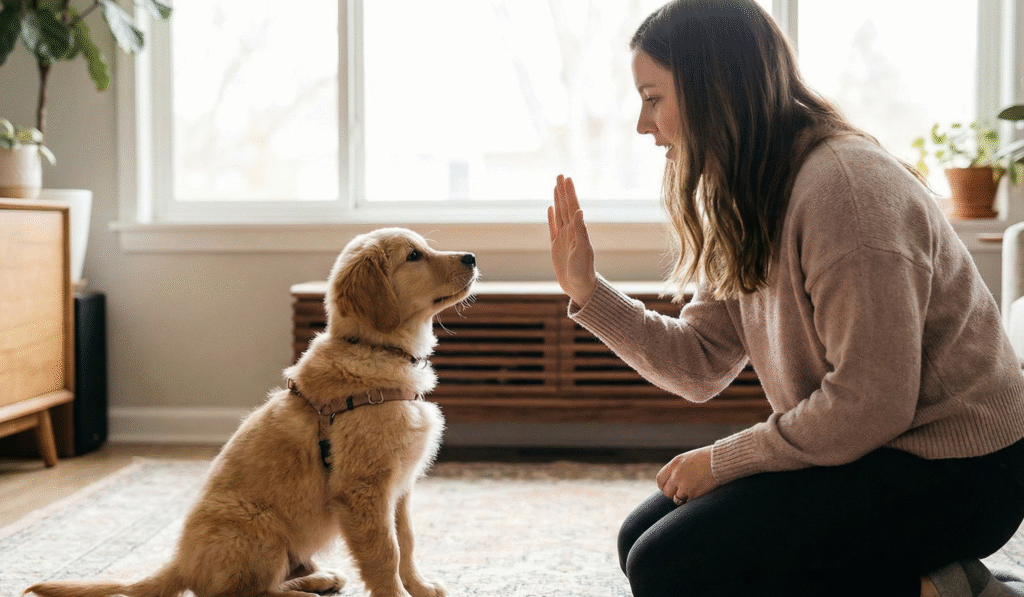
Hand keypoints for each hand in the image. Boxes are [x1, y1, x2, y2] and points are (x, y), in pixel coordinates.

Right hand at [547, 175, 597, 304]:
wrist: (580, 287)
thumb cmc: (583, 270)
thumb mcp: (582, 250)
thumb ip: (581, 231)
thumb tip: (579, 211)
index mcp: (577, 231)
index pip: (572, 207)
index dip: (569, 193)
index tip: (566, 178)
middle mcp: (571, 231)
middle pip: (565, 207)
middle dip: (563, 191)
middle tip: (560, 175)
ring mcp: (563, 238)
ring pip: (559, 214)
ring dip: (558, 200)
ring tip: (556, 187)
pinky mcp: (556, 246)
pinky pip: (553, 227)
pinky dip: (551, 217)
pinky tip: (551, 208)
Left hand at [656, 446, 719, 504]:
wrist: (722, 461)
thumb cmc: (708, 458)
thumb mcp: (688, 459)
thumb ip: (678, 469)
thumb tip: (672, 482)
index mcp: (675, 463)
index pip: (660, 479)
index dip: (664, 486)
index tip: (669, 488)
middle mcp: (676, 475)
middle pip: (666, 491)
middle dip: (673, 494)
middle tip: (681, 492)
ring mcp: (684, 485)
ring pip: (676, 499)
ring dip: (682, 498)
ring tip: (692, 492)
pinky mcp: (694, 494)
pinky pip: (688, 502)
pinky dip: (692, 500)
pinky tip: (699, 493)